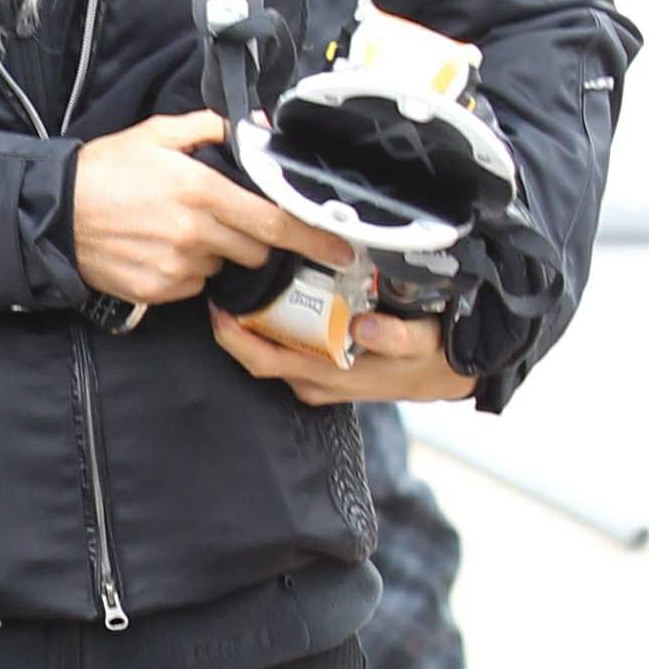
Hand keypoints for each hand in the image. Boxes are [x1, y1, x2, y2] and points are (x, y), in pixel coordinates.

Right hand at [74, 112, 353, 307]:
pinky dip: (186, 271)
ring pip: (224, 267)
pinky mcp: (159, 290)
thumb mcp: (155, 134)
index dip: (314, 237)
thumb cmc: (104, 170)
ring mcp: (177, 266)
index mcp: (201, 191)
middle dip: (251, 237)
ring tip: (177, 231)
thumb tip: (251, 127)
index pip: (275, 221)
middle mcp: (195, 233)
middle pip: (256, 249)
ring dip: (214, 253)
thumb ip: (209, 127)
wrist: (53, 212)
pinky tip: (159, 250)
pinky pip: (194, 286)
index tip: (341, 247)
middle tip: (222, 219)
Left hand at [209, 306, 475, 404]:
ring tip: (240, 288)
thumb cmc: (433, 357)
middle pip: (256, 356)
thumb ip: (398, 337)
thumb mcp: (424, 344)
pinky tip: (268, 304)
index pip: (263, 359)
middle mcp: (315, 380)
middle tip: (219, 288)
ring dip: (251, 326)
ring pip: (268, 354)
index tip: (218, 304)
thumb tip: (365, 328)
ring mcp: (317, 379)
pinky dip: (272, 330)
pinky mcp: (324, 373)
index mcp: (329, 373)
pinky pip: (286, 353)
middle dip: (232, 326)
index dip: (233, 335)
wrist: (450, 375)